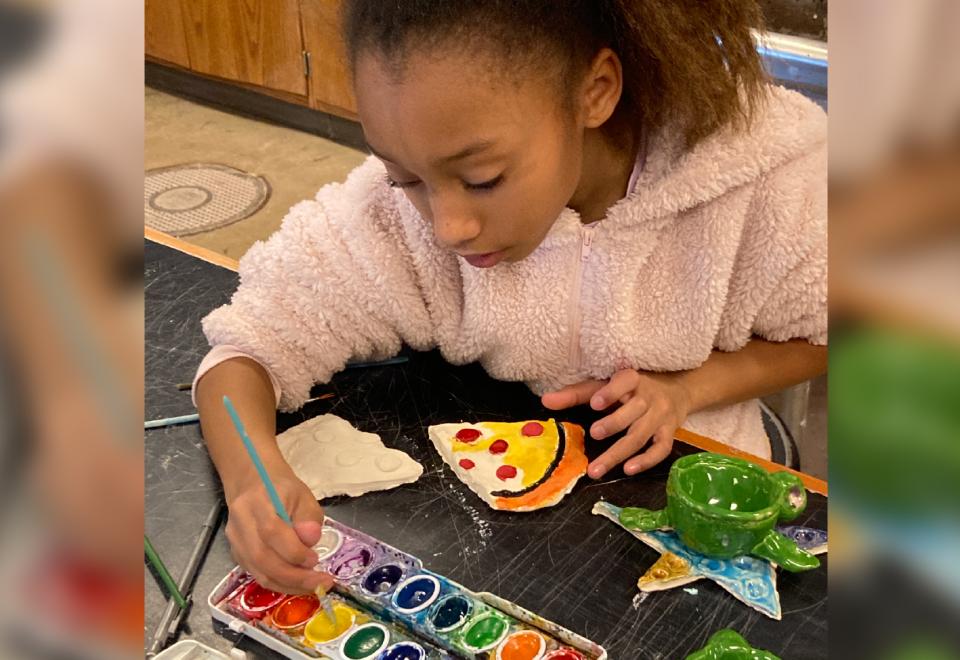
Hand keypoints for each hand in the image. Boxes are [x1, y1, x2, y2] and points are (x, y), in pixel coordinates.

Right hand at [224, 470, 334, 593]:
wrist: (252, 484)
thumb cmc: (281, 488)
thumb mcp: (303, 495)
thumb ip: (308, 516)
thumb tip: (310, 540)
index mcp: (257, 501)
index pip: (271, 531)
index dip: (294, 551)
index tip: (315, 559)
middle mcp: (240, 522)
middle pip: (262, 557)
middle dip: (294, 576)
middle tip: (320, 581)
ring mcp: (235, 540)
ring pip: (258, 572)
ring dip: (288, 585)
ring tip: (313, 586)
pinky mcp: (237, 554)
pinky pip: (257, 575)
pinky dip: (279, 584)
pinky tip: (298, 584)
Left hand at [542, 369, 690, 478]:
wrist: (677, 390)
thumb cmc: (631, 388)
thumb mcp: (605, 385)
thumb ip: (576, 394)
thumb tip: (545, 401)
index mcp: (633, 379)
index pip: (625, 381)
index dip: (612, 391)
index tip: (596, 403)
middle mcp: (650, 396)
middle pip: (634, 410)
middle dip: (614, 423)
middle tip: (594, 433)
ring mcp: (661, 416)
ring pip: (642, 434)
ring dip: (619, 452)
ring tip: (596, 468)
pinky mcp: (669, 433)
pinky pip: (661, 449)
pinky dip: (646, 461)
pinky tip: (628, 470)